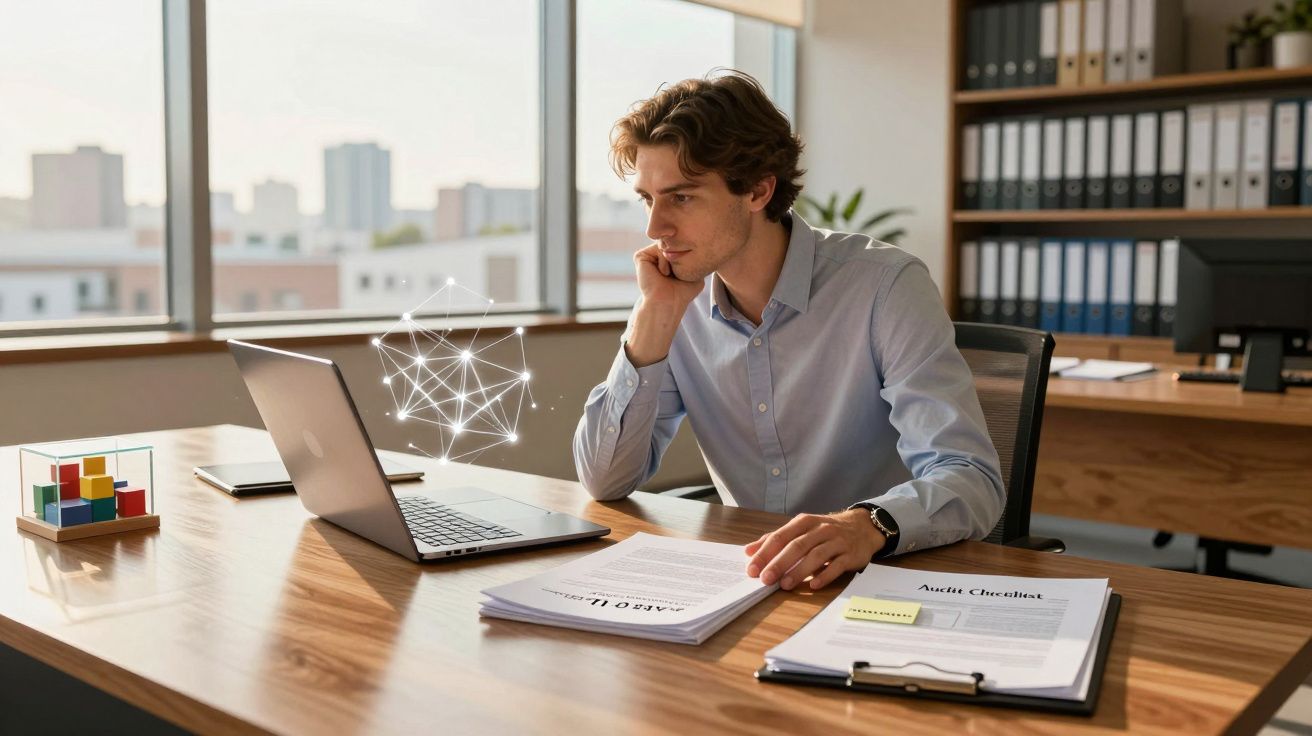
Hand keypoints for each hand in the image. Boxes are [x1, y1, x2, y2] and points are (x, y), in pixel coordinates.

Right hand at [633, 243, 704, 309]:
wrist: (668, 302)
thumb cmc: (682, 292)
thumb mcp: (695, 273)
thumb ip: (695, 259)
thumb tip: (697, 246)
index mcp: (667, 261)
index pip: (680, 246)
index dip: (687, 255)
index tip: (684, 273)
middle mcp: (656, 257)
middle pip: (673, 242)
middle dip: (680, 255)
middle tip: (677, 274)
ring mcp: (648, 256)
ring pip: (666, 245)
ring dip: (673, 259)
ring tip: (669, 275)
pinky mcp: (640, 256)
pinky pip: (657, 248)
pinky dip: (664, 260)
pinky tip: (662, 273)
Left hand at [744, 509, 885, 590]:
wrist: (863, 526)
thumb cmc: (826, 530)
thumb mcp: (802, 529)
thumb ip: (776, 539)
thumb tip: (749, 550)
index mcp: (804, 522)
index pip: (780, 537)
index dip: (765, 553)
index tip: (752, 569)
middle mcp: (820, 529)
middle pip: (797, 546)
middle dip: (779, 563)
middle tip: (765, 579)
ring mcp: (837, 542)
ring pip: (816, 556)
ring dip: (799, 571)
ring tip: (784, 584)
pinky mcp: (851, 554)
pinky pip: (837, 565)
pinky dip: (825, 575)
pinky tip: (814, 585)